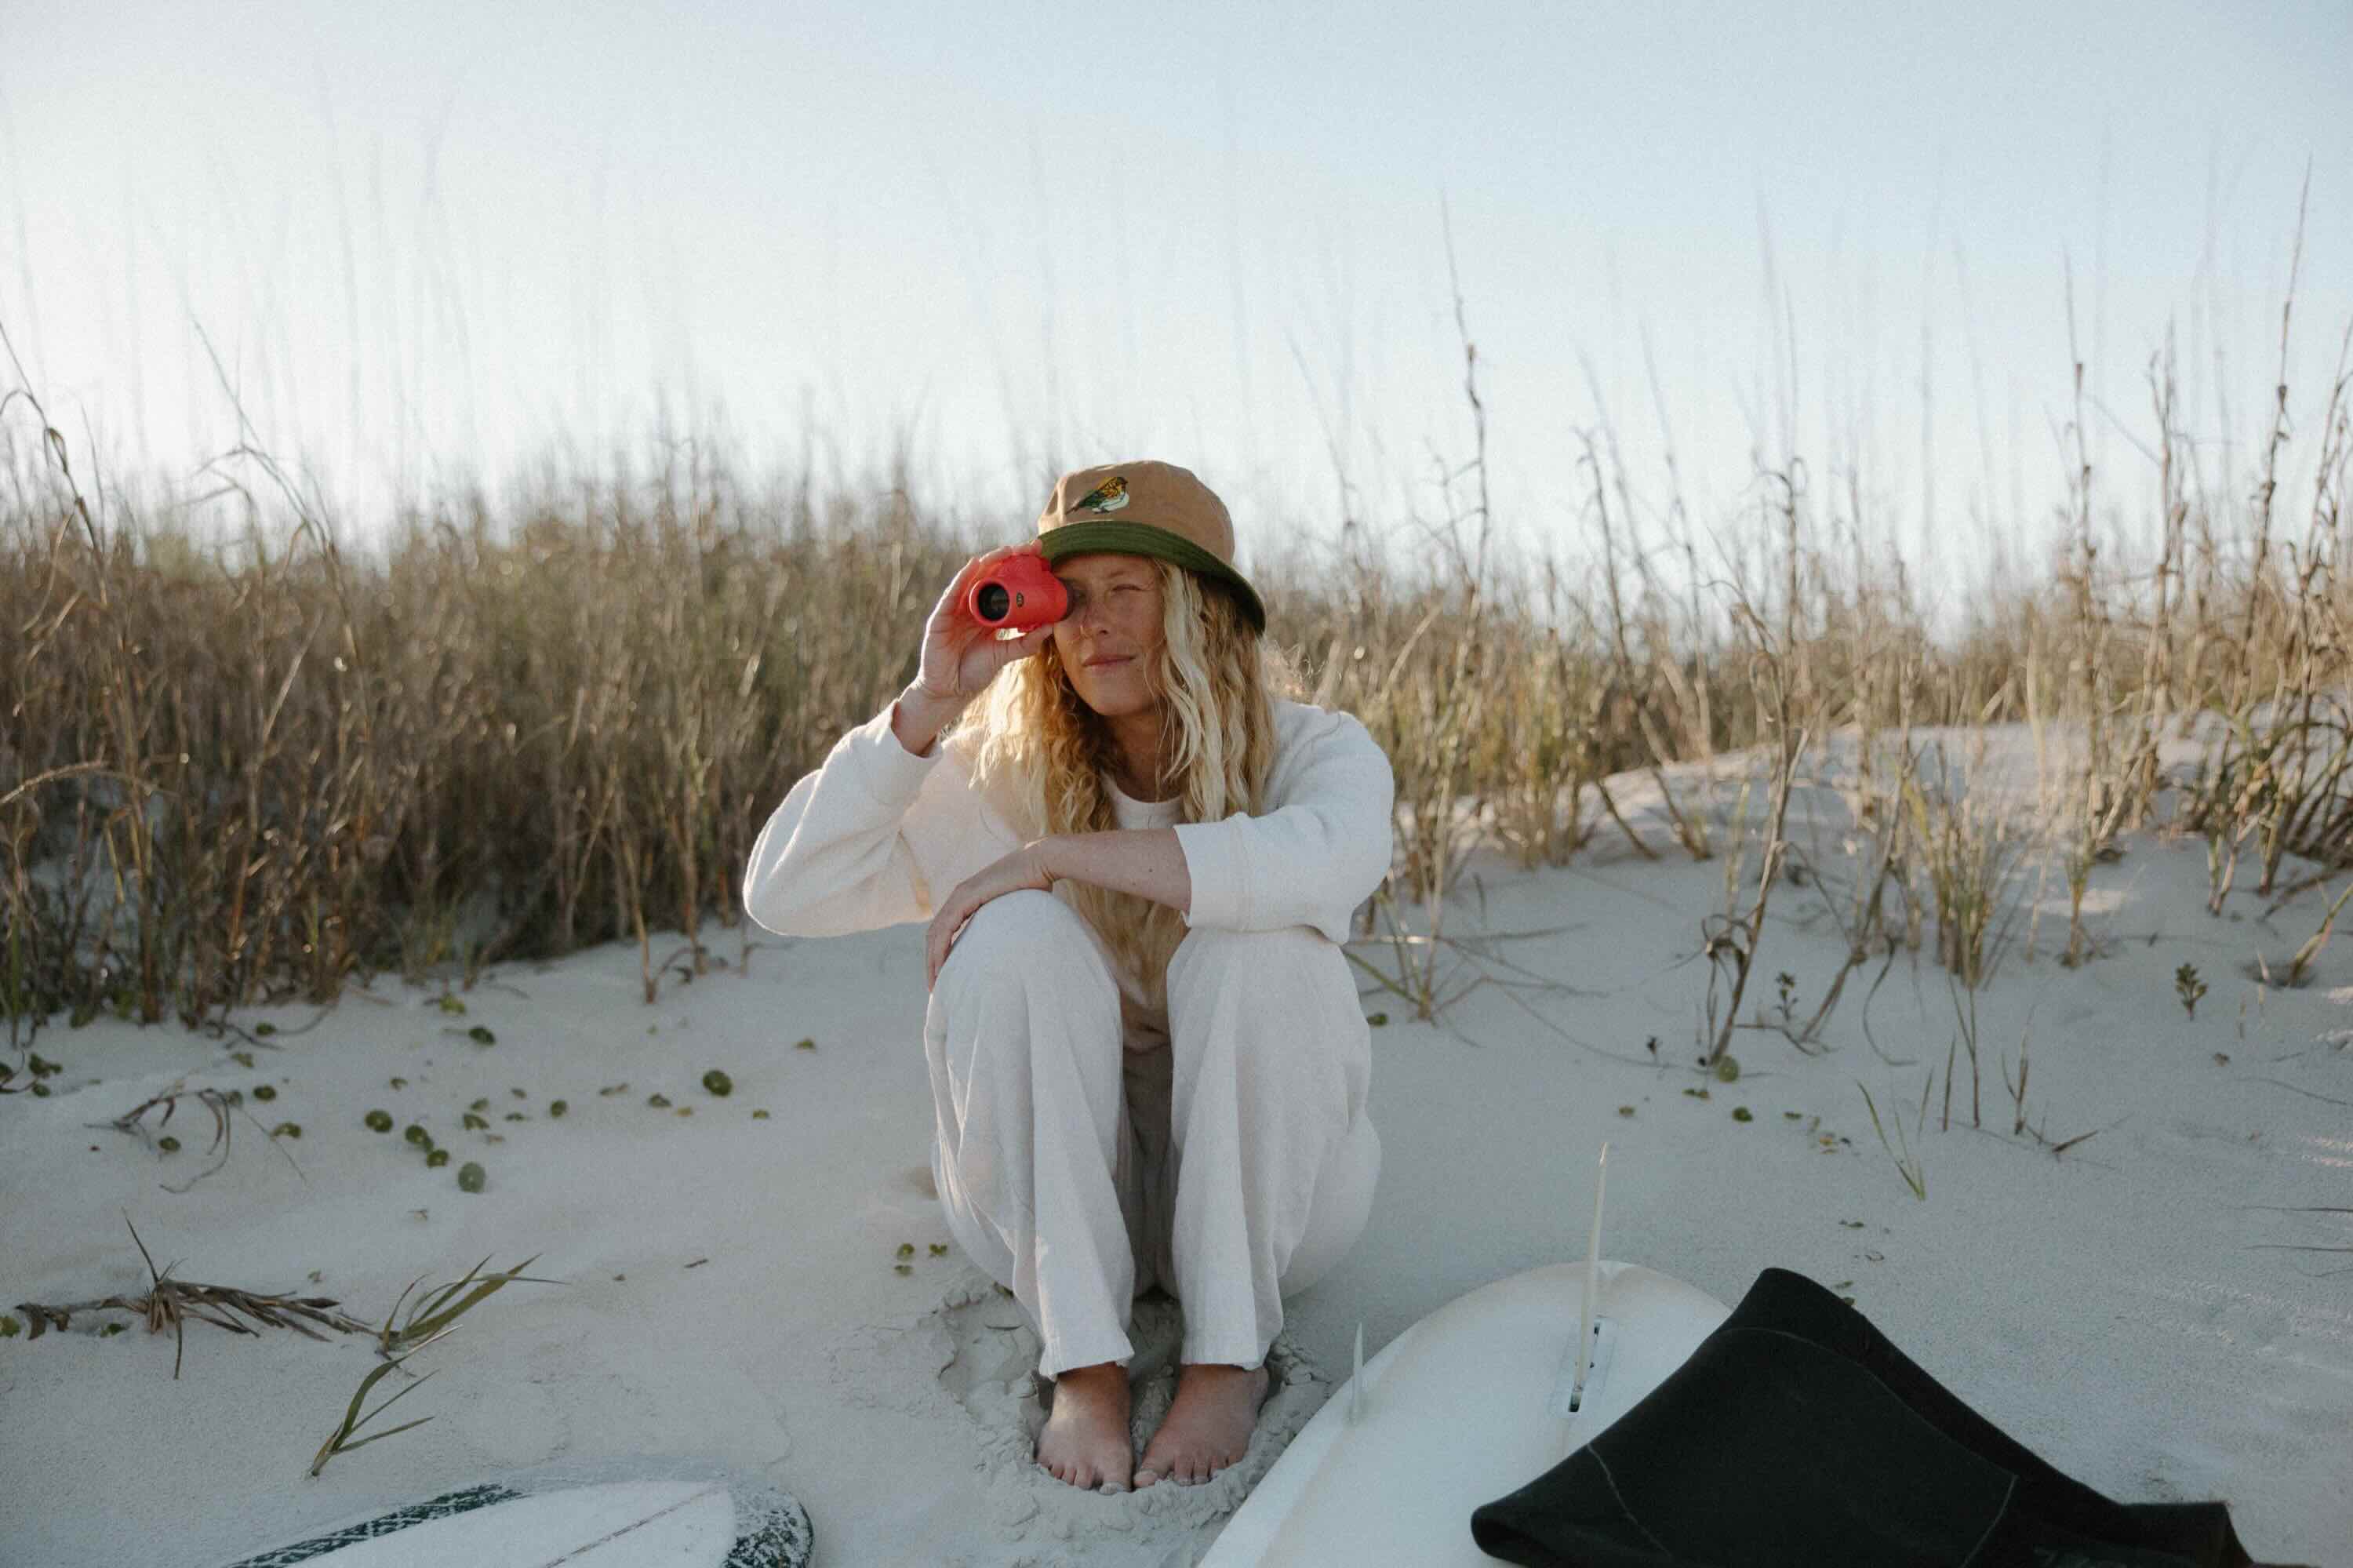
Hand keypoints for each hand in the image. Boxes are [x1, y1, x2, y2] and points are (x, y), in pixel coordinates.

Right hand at [914, 542, 1056, 705]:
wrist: (949, 692)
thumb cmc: (973, 673)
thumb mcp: (1004, 655)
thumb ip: (1026, 643)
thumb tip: (1051, 627)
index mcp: (987, 613)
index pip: (1005, 584)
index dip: (1019, 569)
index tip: (1040, 556)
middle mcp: (971, 607)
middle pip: (990, 575)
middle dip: (1009, 559)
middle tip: (1029, 547)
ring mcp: (955, 610)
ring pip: (973, 579)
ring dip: (989, 562)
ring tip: (1007, 550)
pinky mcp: (941, 617)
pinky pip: (952, 593)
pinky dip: (963, 577)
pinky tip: (975, 565)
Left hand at [927, 841, 1057, 989]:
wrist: (1041, 862)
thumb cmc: (1037, 885)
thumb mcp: (1015, 910)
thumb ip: (1006, 923)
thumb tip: (1015, 945)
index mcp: (967, 899)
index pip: (944, 931)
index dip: (940, 954)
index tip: (944, 977)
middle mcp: (958, 896)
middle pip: (934, 935)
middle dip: (931, 962)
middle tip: (935, 988)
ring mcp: (960, 895)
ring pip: (935, 934)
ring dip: (932, 961)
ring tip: (935, 984)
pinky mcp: (965, 897)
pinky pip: (944, 929)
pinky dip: (939, 950)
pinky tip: (940, 967)